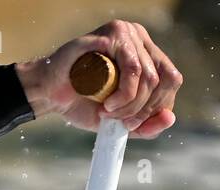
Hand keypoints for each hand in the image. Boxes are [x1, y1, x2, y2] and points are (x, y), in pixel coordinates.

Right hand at [15, 20, 181, 138]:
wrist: (49, 93)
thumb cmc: (81, 102)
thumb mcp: (119, 121)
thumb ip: (145, 125)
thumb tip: (170, 119)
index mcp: (145, 54)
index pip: (170, 80)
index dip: (158, 107)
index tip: (133, 124)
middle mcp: (139, 39)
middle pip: (163, 79)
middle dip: (143, 110)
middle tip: (119, 122)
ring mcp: (126, 33)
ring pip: (149, 76)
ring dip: (130, 105)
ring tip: (108, 113)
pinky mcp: (112, 35)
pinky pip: (133, 69)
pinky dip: (124, 95)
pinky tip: (107, 105)